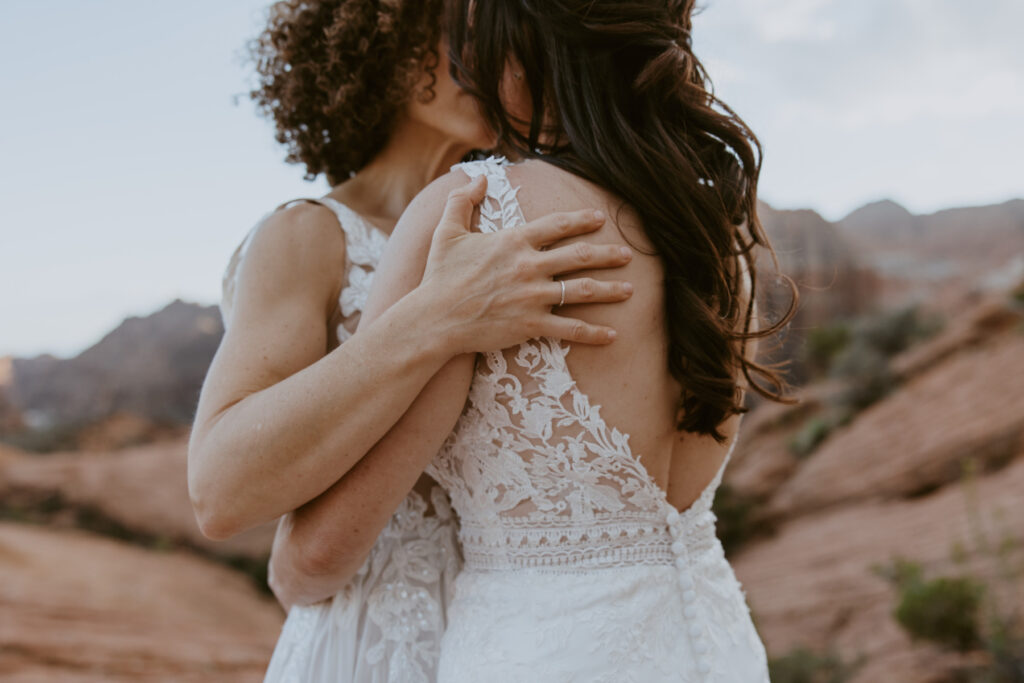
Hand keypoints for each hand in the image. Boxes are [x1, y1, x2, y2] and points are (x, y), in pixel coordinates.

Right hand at [421, 175, 633, 352]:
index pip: (556, 225)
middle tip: (627, 254)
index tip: (599, 218)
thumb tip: (478, 178)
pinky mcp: (531, 324)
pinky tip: (612, 335)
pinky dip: (594, 333)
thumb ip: (463, 200)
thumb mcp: (447, 232)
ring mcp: (533, 296)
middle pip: (579, 256)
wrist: (434, 318)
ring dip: (610, 289)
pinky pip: (571, 328)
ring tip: (630, 289)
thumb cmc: (440, 276)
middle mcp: (529, 266)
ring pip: (583, 290)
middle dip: (607, 254)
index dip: (581, 220)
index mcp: (513, 242)